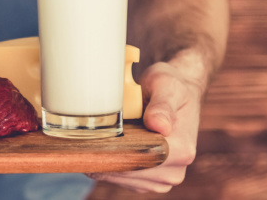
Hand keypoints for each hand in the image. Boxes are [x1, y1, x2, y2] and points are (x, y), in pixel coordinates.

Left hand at [88, 59, 203, 192]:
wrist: (175, 94)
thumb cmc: (169, 86)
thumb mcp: (166, 85)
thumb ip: (162, 105)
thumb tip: (158, 125)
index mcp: (181, 150)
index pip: (140, 161)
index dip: (113, 153)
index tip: (92, 142)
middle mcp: (175, 170)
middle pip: (127, 173)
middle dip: (103, 157)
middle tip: (84, 139)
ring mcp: (162, 178)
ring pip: (121, 179)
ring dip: (104, 161)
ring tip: (95, 140)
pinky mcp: (150, 181)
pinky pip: (121, 180)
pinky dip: (107, 166)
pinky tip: (103, 148)